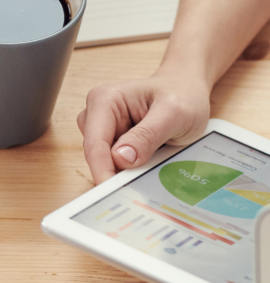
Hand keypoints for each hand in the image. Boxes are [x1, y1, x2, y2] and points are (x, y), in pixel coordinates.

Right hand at [77, 69, 210, 183]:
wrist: (187, 90)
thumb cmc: (183, 94)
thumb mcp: (174, 114)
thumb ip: (147, 135)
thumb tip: (120, 158)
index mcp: (105, 100)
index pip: (95, 144)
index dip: (102, 170)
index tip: (112, 192)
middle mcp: (96, 114)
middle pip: (96, 155)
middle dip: (116, 170)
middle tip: (144, 178)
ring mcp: (101, 128)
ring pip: (104, 161)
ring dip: (126, 168)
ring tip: (155, 156)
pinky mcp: (109, 140)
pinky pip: (113, 162)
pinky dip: (130, 167)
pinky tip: (149, 157)